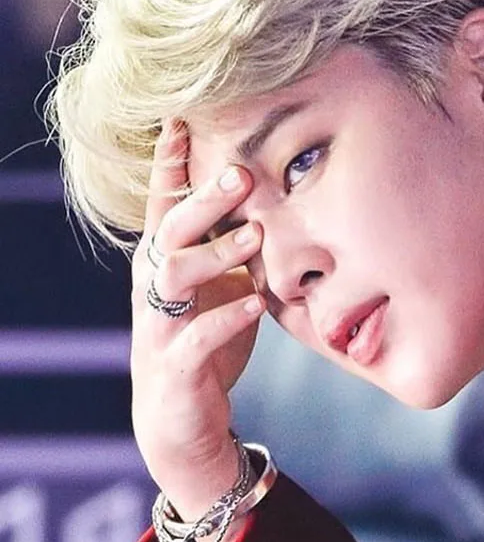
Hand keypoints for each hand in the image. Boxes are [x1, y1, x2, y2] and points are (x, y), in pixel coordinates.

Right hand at [130, 120, 266, 526]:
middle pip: (170, 232)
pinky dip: (228, 318)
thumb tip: (272, 201)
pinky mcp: (176, 366)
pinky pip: (199, 337)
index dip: (170, 165)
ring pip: (175, 277)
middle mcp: (154, 288)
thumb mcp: (220, 289)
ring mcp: (160, 326)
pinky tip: (256, 303)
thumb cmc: (206, 343)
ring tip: (254, 236)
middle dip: (203, 200)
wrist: (182, 421)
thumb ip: (234, 251)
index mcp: (165, 263)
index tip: (183, 120)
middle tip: (241, 173)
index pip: (163, 206)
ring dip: (216, 253)